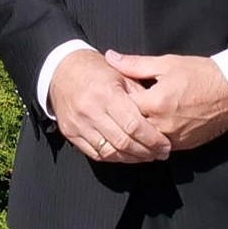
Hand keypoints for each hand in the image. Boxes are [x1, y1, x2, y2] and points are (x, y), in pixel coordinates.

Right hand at [49, 48, 172, 163]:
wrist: (62, 69)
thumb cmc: (96, 70)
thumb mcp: (121, 74)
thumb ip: (139, 94)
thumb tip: (159, 115)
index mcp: (107, 93)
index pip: (134, 125)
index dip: (153, 139)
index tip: (165, 144)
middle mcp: (91, 110)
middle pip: (123, 142)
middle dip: (146, 151)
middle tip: (161, 153)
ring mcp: (78, 124)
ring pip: (110, 152)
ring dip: (132, 158)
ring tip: (147, 156)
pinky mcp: (70, 133)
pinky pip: (96, 154)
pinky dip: (114, 158)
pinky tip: (127, 156)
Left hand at [100, 52, 227, 152]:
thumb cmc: (200, 73)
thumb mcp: (166, 63)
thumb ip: (135, 64)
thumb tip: (110, 57)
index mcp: (155, 102)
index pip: (123, 107)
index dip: (115, 101)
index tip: (112, 95)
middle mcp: (162, 124)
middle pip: (131, 128)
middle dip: (123, 120)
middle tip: (117, 111)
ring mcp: (174, 138)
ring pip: (145, 142)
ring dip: (138, 133)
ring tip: (132, 122)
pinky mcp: (184, 146)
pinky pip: (161, 147)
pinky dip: (152, 141)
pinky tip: (149, 130)